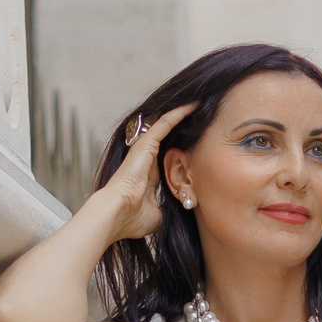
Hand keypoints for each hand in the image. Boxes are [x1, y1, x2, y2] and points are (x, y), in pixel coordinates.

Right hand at [94, 102, 199, 242]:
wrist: (117, 214)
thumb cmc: (132, 218)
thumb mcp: (157, 215)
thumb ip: (168, 208)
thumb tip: (179, 210)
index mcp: (148, 175)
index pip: (169, 157)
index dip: (183, 148)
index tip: (199, 141)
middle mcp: (146, 159)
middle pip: (169, 137)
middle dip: (185, 125)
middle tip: (204, 114)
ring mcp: (145, 149)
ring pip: (167, 125)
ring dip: (184, 114)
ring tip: (202, 102)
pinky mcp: (146, 143)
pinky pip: (165, 122)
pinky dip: (179, 113)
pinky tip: (194, 104)